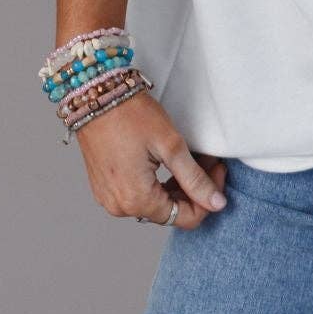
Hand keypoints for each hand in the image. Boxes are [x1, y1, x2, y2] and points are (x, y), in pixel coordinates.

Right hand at [74, 90, 228, 228]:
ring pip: (156, 203)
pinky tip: (170, 161)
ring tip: (193, 157)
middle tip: (208, 160)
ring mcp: (109, 197)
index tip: (217, 170)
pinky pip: (139, 194)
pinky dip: (158, 182)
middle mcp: (120, 206)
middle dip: (194, 188)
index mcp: (136, 200)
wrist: (95, 96)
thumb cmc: (130, 115)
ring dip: (178, 184)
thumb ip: (194, 179)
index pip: (185, 218)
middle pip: (170, 211)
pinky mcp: (105, 186)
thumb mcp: (170, 145)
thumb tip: (216, 204)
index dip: (208, 198)